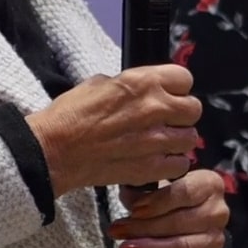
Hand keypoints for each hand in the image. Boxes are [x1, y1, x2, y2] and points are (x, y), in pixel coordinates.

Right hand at [25, 65, 200, 192]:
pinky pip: (181, 164)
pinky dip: (172, 164)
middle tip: (165, 121)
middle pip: (193, 109)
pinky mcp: (152, 168)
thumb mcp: (98, 84)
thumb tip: (143, 91)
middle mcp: (155, 108)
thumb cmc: (69, 116)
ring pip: (190, 138)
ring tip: (159, 143)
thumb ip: (129, 85)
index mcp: (142, 82)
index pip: (184, 78)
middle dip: (181, 114)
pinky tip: (156, 161)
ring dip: (178, 140)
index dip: (176, 87)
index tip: (168, 95)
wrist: (54, 150)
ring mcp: (156, 140)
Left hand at [107, 169, 227, 247]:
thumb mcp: (156, 184)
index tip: (133, 209)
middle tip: (117, 230)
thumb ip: (143, 189)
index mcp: (209, 185)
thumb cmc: (166, 196)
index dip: (157, 202)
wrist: (187, 217)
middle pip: (181, 222)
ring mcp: (215, 241)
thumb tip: (129, 199)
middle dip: (145, 228)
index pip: (185, 193)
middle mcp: (218, 213)